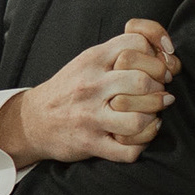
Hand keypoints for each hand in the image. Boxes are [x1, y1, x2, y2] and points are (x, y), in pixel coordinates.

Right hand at [0, 22, 177, 166]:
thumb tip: (161, 51)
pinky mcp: (91, 143)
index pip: (137, 45)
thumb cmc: (70, 88)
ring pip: (138, 118)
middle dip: (159, 89)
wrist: (33, 120)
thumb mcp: (89, 61)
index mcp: (93, 59)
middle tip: (161, 94)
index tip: (158, 69)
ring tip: (153, 115)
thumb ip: (119, 52)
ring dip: (153, 117)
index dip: (156, 56)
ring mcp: (90, 117)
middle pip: (142, 81)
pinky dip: (143, 143)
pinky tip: (142, 134)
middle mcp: (91, 86)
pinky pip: (128, 150)